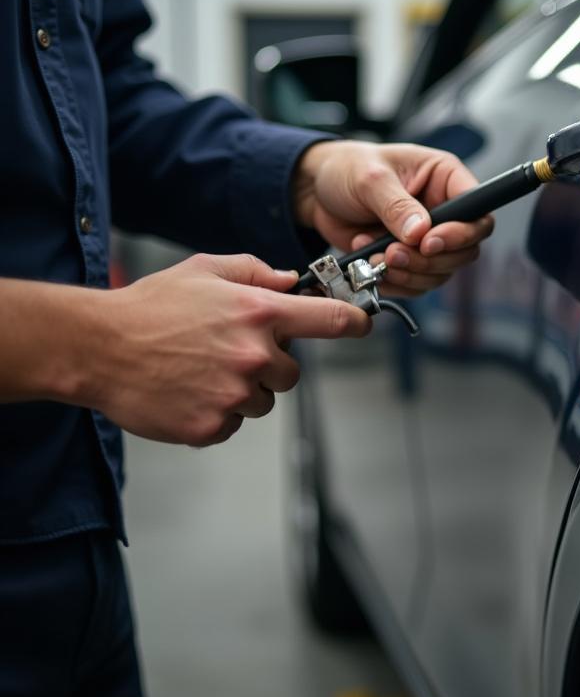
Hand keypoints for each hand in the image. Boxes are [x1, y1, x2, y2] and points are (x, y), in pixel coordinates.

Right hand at [88, 253, 369, 446]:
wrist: (97, 347)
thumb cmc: (150, 306)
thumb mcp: (205, 270)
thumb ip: (255, 272)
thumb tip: (290, 281)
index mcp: (258, 313)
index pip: (330, 320)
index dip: (354, 322)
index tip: (363, 324)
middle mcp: (254, 355)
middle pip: (292, 372)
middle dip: (270, 364)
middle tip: (228, 352)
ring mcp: (234, 395)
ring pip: (263, 401)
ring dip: (242, 390)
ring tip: (200, 370)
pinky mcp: (211, 426)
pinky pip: (233, 424)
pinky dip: (216, 412)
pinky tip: (187, 391)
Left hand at [291, 141, 493, 295]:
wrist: (317, 192)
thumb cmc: (347, 168)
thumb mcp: (370, 178)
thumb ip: (396, 205)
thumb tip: (420, 232)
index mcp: (445, 178)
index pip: (477, 212)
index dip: (461, 233)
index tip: (428, 242)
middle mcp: (444, 210)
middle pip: (464, 250)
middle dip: (429, 259)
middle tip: (394, 254)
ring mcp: (427, 238)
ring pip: (441, 271)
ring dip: (410, 273)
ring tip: (377, 259)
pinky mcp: (409, 258)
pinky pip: (417, 283)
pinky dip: (395, 281)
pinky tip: (370, 264)